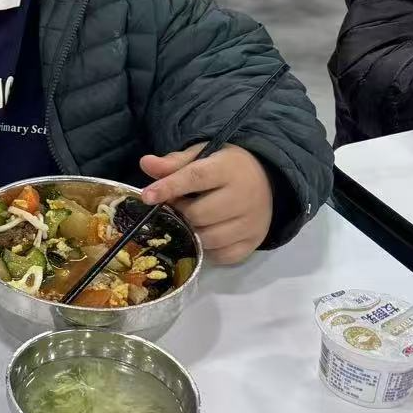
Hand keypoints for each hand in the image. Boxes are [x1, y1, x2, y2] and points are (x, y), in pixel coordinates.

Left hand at [139, 142, 272, 265]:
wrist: (267, 180)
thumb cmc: (224, 167)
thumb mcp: (201, 156)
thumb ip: (173, 162)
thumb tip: (145, 163)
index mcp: (229, 169)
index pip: (196, 178)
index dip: (169, 187)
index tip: (147, 196)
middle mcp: (245, 197)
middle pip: (199, 214)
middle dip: (180, 212)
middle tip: (177, 206)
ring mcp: (252, 223)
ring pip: (208, 238)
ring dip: (191, 232)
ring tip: (191, 219)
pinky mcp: (255, 242)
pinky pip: (222, 255)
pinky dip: (208, 249)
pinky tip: (205, 233)